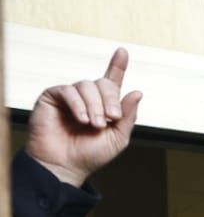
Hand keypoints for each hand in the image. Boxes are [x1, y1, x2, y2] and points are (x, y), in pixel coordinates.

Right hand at [25, 48, 141, 187]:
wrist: (66, 166)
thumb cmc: (90, 154)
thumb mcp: (118, 137)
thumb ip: (128, 116)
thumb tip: (137, 92)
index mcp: (104, 105)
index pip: (112, 80)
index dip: (117, 65)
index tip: (123, 51)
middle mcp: (87, 97)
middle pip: (103, 83)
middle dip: (110, 100)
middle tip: (110, 119)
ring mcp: (70, 96)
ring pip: (87, 85)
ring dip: (95, 106)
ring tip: (94, 124)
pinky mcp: (53, 97)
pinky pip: (69, 90)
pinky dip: (78, 104)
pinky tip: (82, 119)